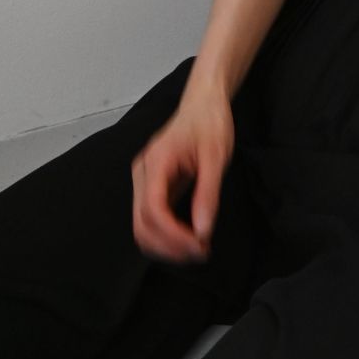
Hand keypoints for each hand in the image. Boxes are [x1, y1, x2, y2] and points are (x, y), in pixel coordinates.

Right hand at [131, 82, 234, 263]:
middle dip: (169, 246)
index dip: (173, 235)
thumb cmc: (210, 124)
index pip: (153, 209)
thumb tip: (202, 231)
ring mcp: (144, 181)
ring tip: (197, 249)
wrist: (203, 104)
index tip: (199, 245)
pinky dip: (166, 235)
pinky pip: (151, 218)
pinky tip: (189, 238)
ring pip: (142, 226)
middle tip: (200, 253)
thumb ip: (208, 194)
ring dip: (166, 245)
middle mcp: (143, 173)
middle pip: (141, 224)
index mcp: (156, 162)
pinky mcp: (151, 187)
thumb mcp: (216, 157)